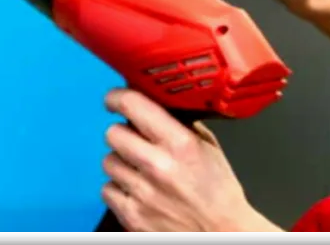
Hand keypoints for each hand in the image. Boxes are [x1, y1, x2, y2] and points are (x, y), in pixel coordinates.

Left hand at [101, 88, 275, 231]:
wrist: (222, 232)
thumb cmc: (218, 192)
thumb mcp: (208, 147)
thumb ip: (181, 124)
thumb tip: (156, 103)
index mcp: (180, 143)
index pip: (133, 106)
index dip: (117, 98)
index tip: (114, 99)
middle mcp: (158, 165)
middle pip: (112, 134)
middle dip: (123, 133)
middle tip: (134, 139)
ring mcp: (142, 192)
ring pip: (108, 161)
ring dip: (121, 162)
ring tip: (140, 169)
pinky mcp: (131, 215)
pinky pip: (107, 190)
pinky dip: (119, 188)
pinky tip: (137, 189)